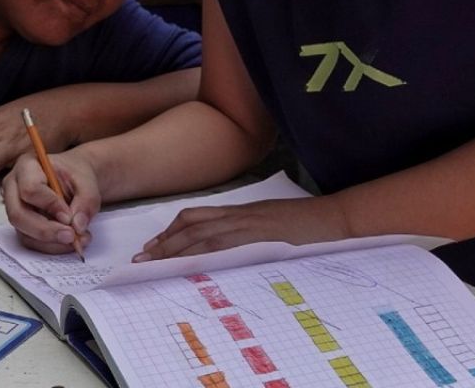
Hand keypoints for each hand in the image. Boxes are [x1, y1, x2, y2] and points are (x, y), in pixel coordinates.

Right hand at [2, 151, 99, 253]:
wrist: (74, 180)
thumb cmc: (76, 175)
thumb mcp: (88, 182)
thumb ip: (86, 201)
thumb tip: (77, 226)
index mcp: (27, 166)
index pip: (30, 189)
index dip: (50, 205)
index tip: (69, 216)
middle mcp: (14, 187)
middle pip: (18, 215)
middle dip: (46, 230)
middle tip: (71, 236)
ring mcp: (14, 207)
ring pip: (24, 233)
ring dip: (52, 242)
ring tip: (78, 239)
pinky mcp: (21, 224)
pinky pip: (31, 241)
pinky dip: (52, 246)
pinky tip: (70, 241)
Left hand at [132, 196, 348, 261]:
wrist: (332, 219)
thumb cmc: (306, 224)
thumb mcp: (271, 227)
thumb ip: (249, 233)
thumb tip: (228, 249)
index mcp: (240, 212)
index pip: (196, 218)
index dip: (171, 231)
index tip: (152, 246)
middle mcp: (238, 215)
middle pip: (191, 225)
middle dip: (164, 242)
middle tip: (142, 258)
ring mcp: (247, 223)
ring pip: (201, 233)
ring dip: (175, 248)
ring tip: (154, 261)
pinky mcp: (258, 234)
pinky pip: (223, 243)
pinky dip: (201, 251)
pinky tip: (188, 261)